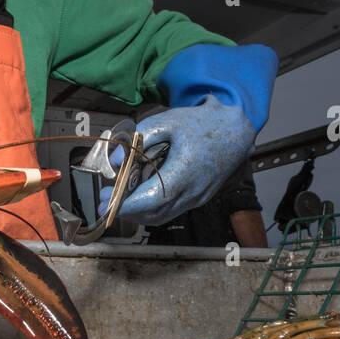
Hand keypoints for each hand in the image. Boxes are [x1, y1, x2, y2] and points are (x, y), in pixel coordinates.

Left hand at [98, 96, 255, 226]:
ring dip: (137, 213)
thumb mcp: (168, 121)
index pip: (150, 199)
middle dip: (126, 211)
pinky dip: (151, 210)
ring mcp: (197, 199)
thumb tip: (115, 161)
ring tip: (119, 200)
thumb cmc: (201, 124)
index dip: (125, 204)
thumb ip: (139, 139)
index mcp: (185, 172)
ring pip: (160, 217)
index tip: (104, 201)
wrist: (236, 130)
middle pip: (152, 214)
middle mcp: (192, 192)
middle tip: (105, 200)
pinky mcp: (198, 200)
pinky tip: (138, 198)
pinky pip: (170, 212)